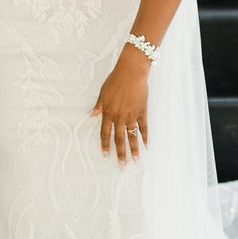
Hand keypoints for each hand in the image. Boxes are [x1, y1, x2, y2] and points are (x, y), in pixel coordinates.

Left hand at [89, 46, 149, 164]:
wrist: (131, 72)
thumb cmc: (116, 80)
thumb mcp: (103, 92)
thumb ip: (98, 106)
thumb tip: (90, 115)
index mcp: (108, 113)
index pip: (105, 133)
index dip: (105, 145)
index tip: (105, 156)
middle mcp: (119, 117)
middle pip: (119, 139)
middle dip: (120, 154)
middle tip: (122, 166)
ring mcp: (132, 115)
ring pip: (132, 137)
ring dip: (134, 150)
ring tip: (135, 161)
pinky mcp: (142, 112)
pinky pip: (144, 128)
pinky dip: (145, 137)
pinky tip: (146, 146)